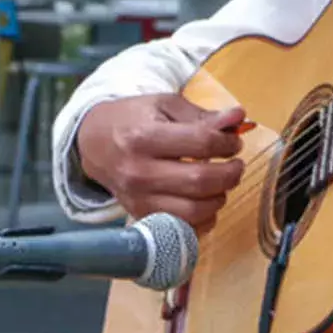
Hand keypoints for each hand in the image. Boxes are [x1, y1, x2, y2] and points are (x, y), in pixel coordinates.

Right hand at [74, 95, 246, 231]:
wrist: (94, 143)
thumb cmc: (132, 119)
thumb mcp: (164, 105)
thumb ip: (201, 115)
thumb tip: (239, 118)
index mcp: (143, 137)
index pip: (201, 143)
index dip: (228, 143)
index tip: (234, 142)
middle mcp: (139, 172)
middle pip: (200, 181)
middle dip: (230, 173)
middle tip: (236, 164)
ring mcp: (139, 198)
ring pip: (195, 210)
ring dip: (219, 197)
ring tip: (221, 182)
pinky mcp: (141, 215)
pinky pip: (183, 227)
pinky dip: (203, 218)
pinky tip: (205, 200)